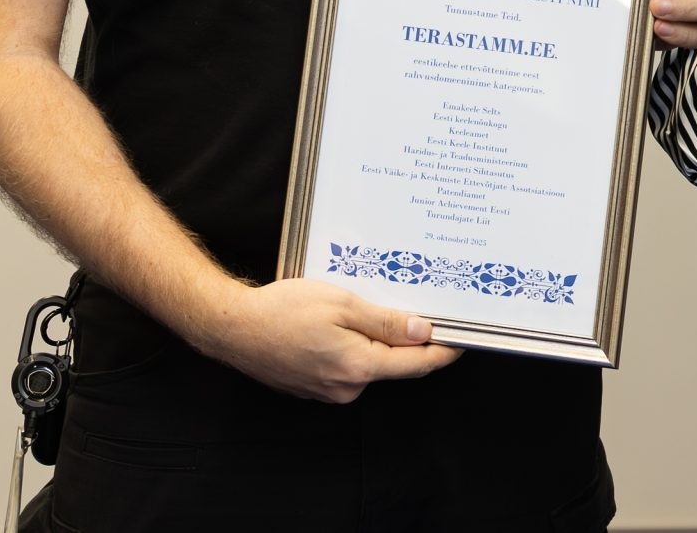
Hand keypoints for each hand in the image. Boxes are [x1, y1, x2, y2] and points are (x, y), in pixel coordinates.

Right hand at [192, 277, 459, 402]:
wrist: (233, 329)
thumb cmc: (282, 311)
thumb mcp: (341, 304)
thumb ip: (384, 322)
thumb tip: (422, 333)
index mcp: (359, 366)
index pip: (416, 364)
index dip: (444, 351)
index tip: (463, 337)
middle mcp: (348, 387)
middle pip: (395, 365)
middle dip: (409, 339)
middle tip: (419, 306)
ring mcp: (330, 391)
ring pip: (370, 365)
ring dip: (376, 340)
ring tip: (366, 306)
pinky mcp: (315, 388)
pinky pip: (348, 367)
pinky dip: (354, 347)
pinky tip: (340, 323)